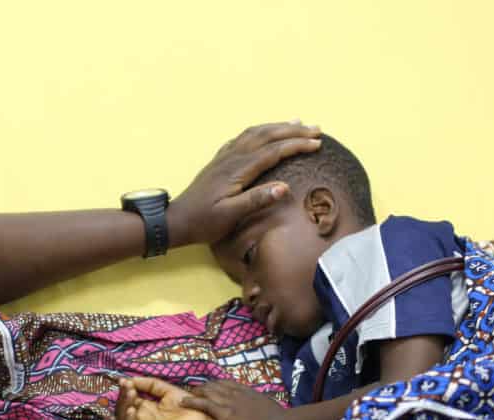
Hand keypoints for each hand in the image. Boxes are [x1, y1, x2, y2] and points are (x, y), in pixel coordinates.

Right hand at [115, 377, 211, 419]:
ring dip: (122, 406)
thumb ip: (148, 384)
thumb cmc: (187, 404)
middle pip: (122, 410)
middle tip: (128, 387)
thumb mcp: (164, 389)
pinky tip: (132, 409)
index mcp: (147, 408)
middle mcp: (143, 418)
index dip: (124, 390)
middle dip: (122, 397)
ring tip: (131, 394)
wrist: (201, 416)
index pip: (127, 400)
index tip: (124, 380)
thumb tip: (128, 379)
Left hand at [167, 121, 321, 245]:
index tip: (317, 143)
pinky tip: (263, 133)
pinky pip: (242, 138)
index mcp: (237, 170)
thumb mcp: (230, 216)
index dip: (297, 145)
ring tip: (297, 123)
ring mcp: (224, 157)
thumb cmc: (203, 222)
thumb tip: (284, 187)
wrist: (176, 220)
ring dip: (277, 127)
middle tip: (316, 129)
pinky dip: (259, 132)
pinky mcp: (219, 162)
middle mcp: (231, 158)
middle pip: (267, 136)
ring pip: (255, 133)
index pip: (273, 151)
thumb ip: (256, 200)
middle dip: (293, 131)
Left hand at [180, 380, 285, 419]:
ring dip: (195, 392)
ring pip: (207, 391)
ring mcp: (229, 401)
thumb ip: (263, 407)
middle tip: (195, 390)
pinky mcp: (223, 412)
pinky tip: (183, 402)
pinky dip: (192, 401)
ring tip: (186, 394)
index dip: (217, 385)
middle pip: (215, 385)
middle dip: (204, 387)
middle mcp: (236, 392)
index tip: (211, 386)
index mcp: (248, 391)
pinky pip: (203, 403)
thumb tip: (265, 410)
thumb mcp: (271, 409)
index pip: (228, 384)